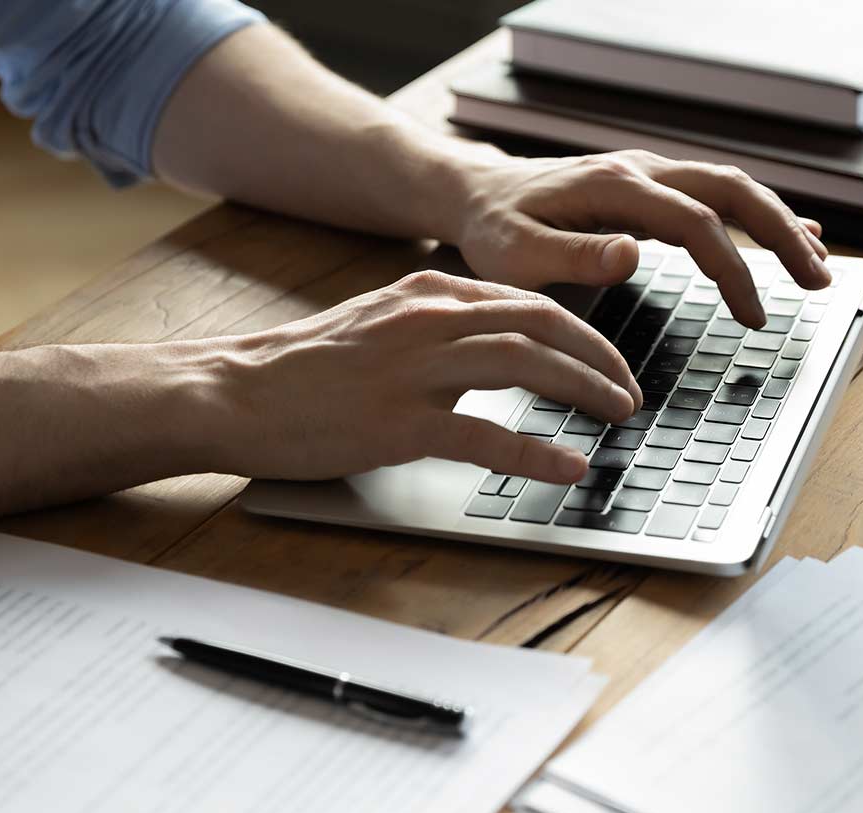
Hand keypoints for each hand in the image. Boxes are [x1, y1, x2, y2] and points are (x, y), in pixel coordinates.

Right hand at [203, 271, 641, 483]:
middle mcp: (428, 321)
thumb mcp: (378, 325)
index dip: (583, 331)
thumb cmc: (301, 369)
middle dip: (600, 357)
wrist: (232, 391)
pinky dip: (536, 452)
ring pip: (526, 365)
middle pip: (543, 324)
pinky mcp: (397, 423)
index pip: (528, 302)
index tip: (609, 360)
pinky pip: (485, 435)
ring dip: (584, 390)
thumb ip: (436, 328)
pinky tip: (569, 467)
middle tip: (629, 392)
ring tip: (618, 417)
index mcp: (427, 295)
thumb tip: (496, 346)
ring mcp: (414, 370)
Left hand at [449, 149, 829, 328]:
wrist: (477, 194)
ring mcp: (649, 174)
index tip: (754, 315)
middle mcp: (640, 169)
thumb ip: (574, 256)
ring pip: (732, 187)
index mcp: (613, 187)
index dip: (733, 268)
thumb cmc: (494, 231)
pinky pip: (716, 195)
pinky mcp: (650, 187)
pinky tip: (794, 233)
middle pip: (733, 190)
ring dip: (779, 223)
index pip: (695, 223)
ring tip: (818, 266)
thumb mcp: (517, 255)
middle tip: (820, 281)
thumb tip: (632, 253)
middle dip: (782, 234)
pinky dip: (758, 214)